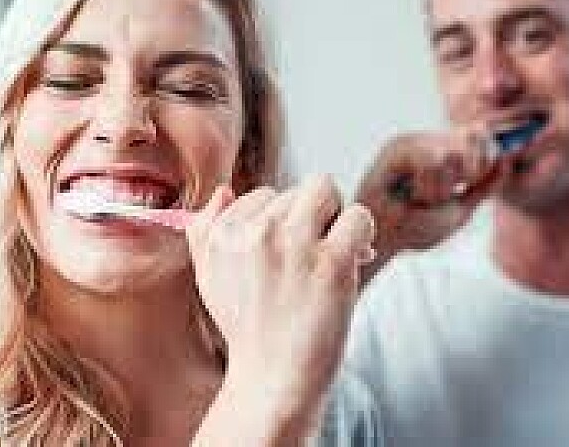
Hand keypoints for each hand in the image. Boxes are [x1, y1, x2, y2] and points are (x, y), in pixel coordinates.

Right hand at [187, 176, 374, 442]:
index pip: (263, 195)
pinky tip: (353, 260)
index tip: (284, 258)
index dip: (281, 223)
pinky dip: (361, 234)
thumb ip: (206, 230)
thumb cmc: (249, 327)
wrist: (274, 379)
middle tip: (308, 262)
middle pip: (297, 190)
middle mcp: (254, 234)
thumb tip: (224, 190)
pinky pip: (358, 216)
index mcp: (222, 234)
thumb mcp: (210, 278)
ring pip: (327, 191)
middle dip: (309, 219)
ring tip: (326, 258)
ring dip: (335, 219)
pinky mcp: (331, 263)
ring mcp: (293, 246)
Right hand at [356, 127, 503, 276]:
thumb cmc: (414, 226)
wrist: (380, 241)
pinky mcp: (396, 149)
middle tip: (442, 196)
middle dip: (470, 173)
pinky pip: (432, 161)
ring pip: (453, 154)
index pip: (481, 136)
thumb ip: (486, 185)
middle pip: (473, 138)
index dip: (487, 156)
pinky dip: (428, 188)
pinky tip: (410, 196)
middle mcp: (428, 140)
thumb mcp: (461, 208)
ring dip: (443, 189)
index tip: (471, 182)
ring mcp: (411, 141)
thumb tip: (508, 158)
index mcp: (442, 150)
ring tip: (421, 200)